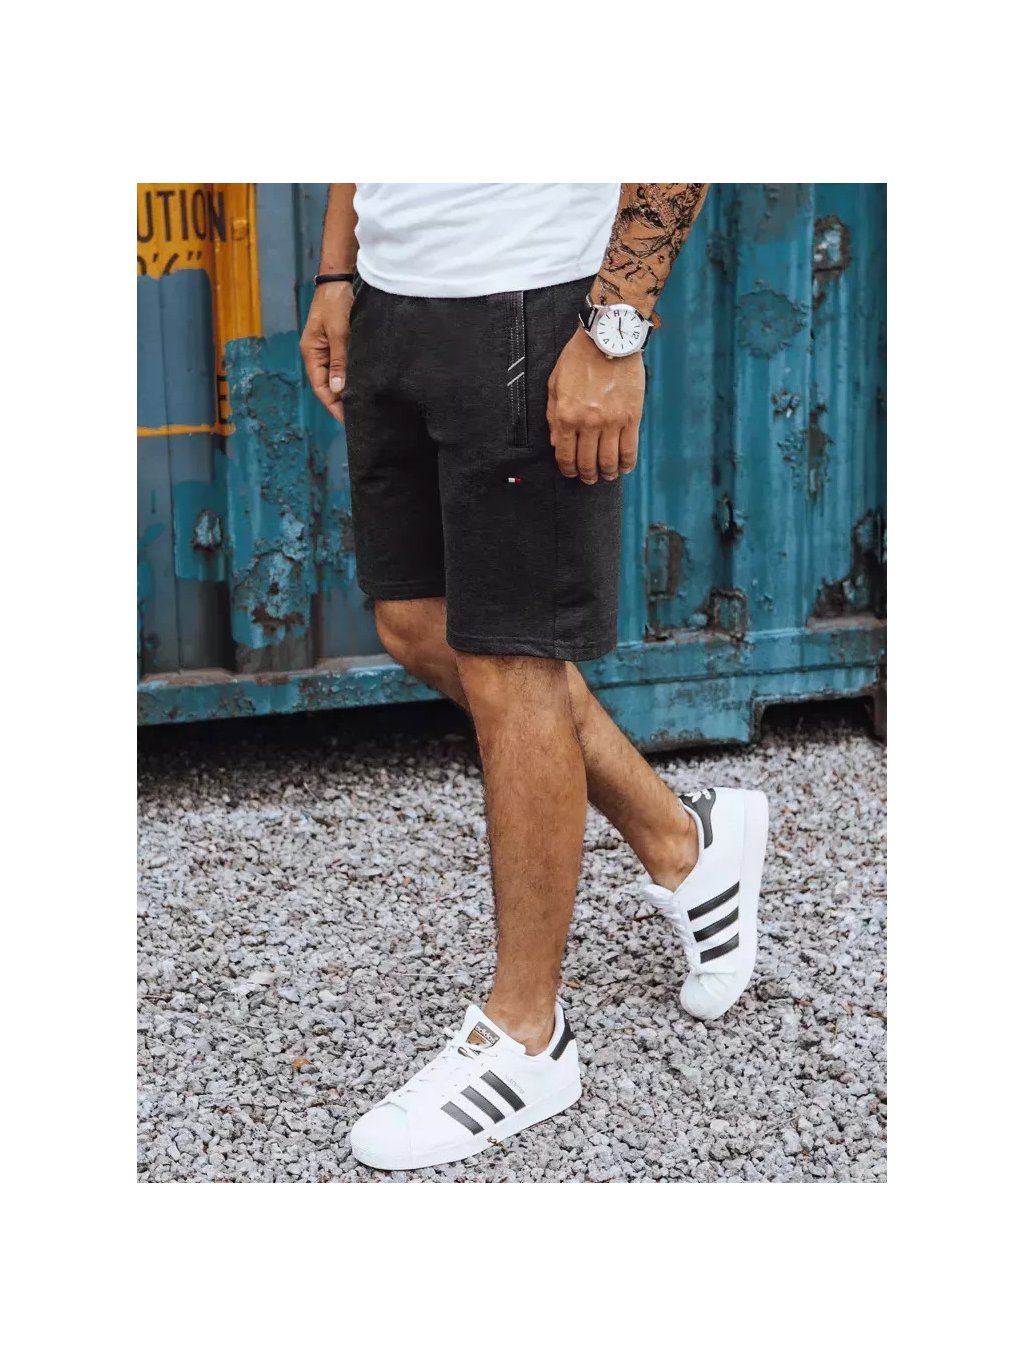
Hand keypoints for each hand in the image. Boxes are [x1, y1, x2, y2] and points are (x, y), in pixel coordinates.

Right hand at [299, 282, 352, 422]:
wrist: (341, 276)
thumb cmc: (336, 301)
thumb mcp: (339, 331)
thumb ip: (339, 361)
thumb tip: (337, 390)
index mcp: (312, 352)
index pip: (321, 387)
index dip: (333, 405)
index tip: (349, 420)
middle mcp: (318, 354)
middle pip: (328, 385)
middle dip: (342, 402)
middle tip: (361, 417)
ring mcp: (328, 349)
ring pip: (337, 377)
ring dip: (348, 390)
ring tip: (364, 405)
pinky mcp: (339, 343)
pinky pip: (344, 366)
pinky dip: (353, 376)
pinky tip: (365, 384)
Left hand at [546, 329, 644, 482]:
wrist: (608, 339)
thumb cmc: (579, 358)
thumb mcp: (555, 385)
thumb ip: (553, 417)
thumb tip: (557, 444)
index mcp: (566, 416)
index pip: (565, 456)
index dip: (568, 470)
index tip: (571, 473)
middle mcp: (588, 423)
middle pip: (587, 463)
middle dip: (587, 475)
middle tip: (589, 478)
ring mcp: (611, 422)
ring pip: (609, 461)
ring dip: (607, 474)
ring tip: (606, 475)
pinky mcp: (631, 417)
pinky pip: (629, 449)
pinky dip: (626, 464)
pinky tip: (624, 468)